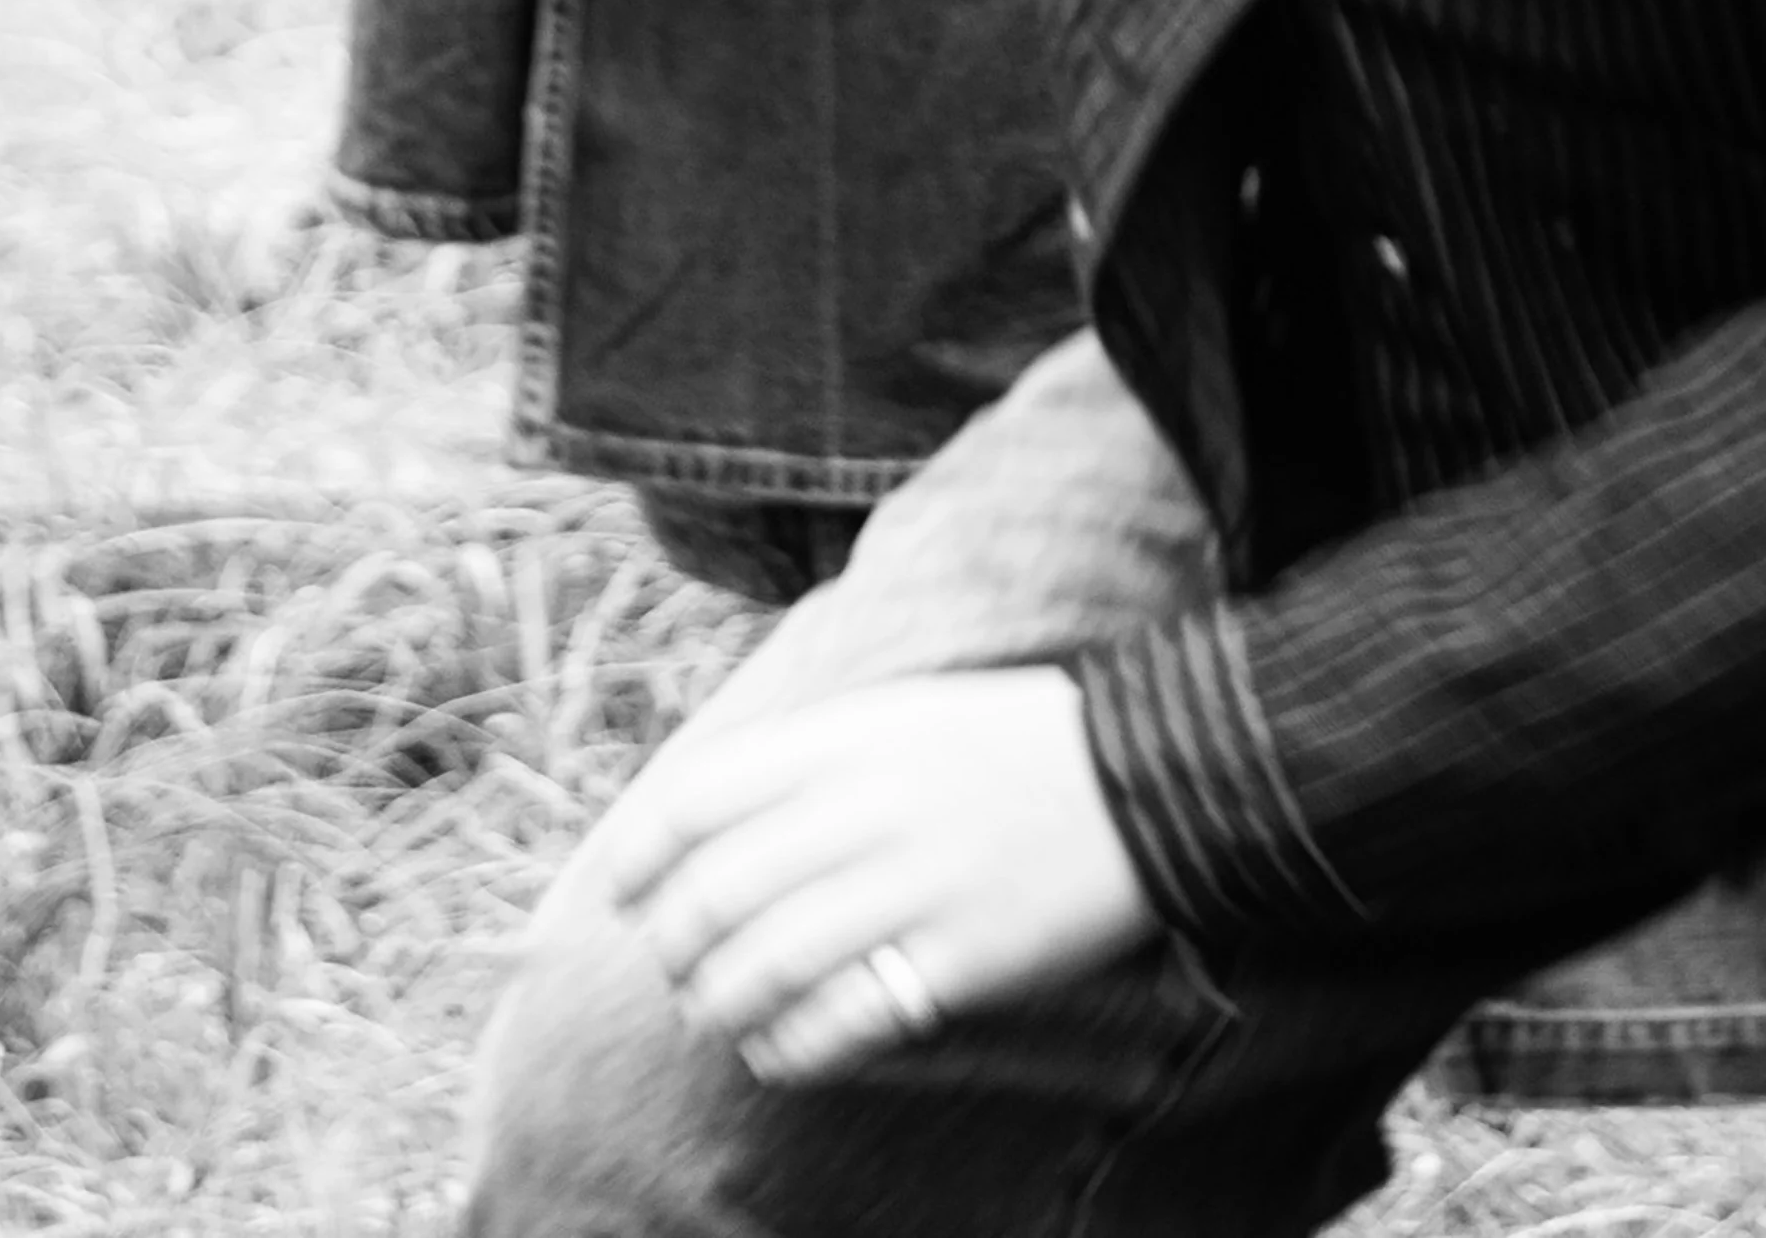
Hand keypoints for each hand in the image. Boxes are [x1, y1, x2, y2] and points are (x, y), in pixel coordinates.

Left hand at [599, 667, 1157, 1085]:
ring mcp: (909, 888)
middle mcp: (862, 811)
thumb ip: (807, 758)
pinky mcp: (958, 961)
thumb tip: (708, 814)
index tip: (625, 892)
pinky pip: (842, 1020)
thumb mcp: (894, 714)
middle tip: (673, 968)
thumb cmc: (1005, 742)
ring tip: (713, 1016)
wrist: (1140, 776)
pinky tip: (776, 1052)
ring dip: (718, 1004)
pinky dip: (790, 1047)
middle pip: (715, 894)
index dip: (640, 856)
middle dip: (673, 946)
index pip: (695, 801)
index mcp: (840, 741)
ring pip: (765, 966)